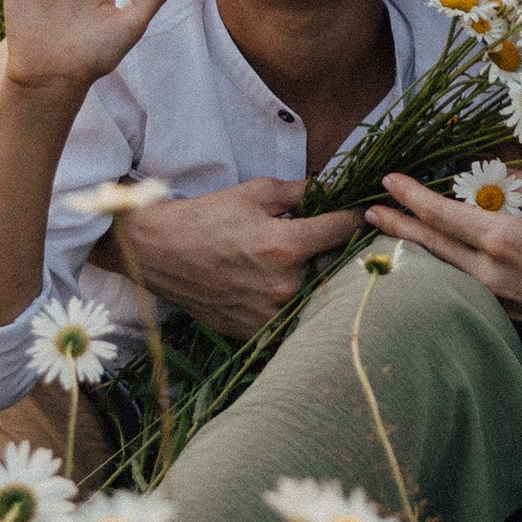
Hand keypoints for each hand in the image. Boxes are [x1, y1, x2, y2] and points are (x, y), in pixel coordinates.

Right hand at [108, 177, 360, 341]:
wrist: (158, 253)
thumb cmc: (206, 217)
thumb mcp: (256, 192)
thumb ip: (303, 192)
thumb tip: (336, 190)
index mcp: (286, 245)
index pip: (343, 229)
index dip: (356, 217)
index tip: (362, 213)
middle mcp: (284, 284)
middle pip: (335, 266)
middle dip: (337, 250)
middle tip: (332, 239)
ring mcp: (270, 313)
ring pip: (315, 294)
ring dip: (317, 278)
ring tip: (302, 263)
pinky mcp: (256, 331)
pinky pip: (291, 316)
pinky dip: (293, 301)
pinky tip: (279, 285)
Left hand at [365, 168, 521, 354]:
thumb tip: (502, 177)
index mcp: (507, 240)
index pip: (444, 214)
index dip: (413, 195)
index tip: (390, 180)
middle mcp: (492, 273)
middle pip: (432, 244)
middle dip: (398, 224)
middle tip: (371, 209)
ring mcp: (497, 300)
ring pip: (444, 269)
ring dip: (415, 248)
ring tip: (390, 232)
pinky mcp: (507, 316)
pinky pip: (465, 287)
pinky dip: (444, 270)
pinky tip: (437, 261)